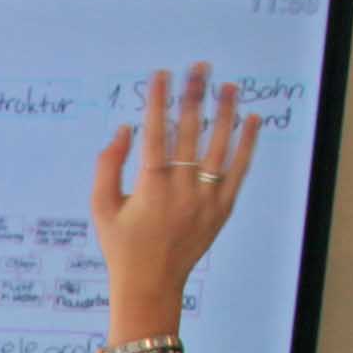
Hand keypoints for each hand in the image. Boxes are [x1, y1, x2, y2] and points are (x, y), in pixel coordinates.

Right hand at [90, 61, 261, 336]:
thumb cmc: (122, 246)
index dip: (159, 100)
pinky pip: (239, 170)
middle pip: (191, 131)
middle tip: (200, 67)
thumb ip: (108, 166)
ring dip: (225, 112)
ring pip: (220, 145)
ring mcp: (206, 198)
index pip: (156, 131)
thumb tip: (124, 130)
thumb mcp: (101, 207)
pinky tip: (251, 120)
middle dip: (195, 95)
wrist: (151, 285)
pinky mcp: (223, 208)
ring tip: (228, 86)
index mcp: (150, 186)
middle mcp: (182, 188)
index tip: (162, 75)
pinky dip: (247, 144)